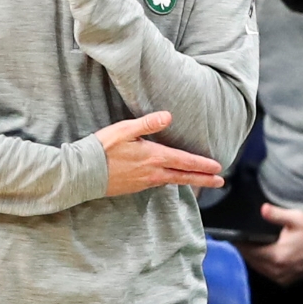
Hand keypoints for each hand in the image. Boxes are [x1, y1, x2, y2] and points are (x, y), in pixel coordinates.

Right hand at [95, 111, 224, 196]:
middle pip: (183, 176)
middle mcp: (152, 172)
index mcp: (153, 157)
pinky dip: (171, 182)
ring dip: (189, 181)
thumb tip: (168, 116)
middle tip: (219, 182)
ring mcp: (143, 182)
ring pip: (172, 181)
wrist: (83, 172)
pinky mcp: (134, 187)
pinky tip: (170, 180)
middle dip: (203, 179)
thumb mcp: (124, 130)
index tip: (218, 167)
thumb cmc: (102, 148)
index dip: (202, 165)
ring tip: (200, 182)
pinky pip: (158, 184)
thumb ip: (147, 123)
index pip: (184, 161)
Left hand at [241, 203, 302, 285]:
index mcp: (277, 256)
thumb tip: (263, 209)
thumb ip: (277, 215)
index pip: (249, 251)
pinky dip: (261, 264)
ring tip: (246, 244)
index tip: (232, 235)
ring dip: (251, 257)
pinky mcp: (285, 281)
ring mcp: (281, 278)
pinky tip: (260, 254)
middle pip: (251, 260)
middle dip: (244, 249)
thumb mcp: (296, 219)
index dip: (239, 243)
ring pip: (257, 267)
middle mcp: (276, 270)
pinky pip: (266, 272)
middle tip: (238, 238)